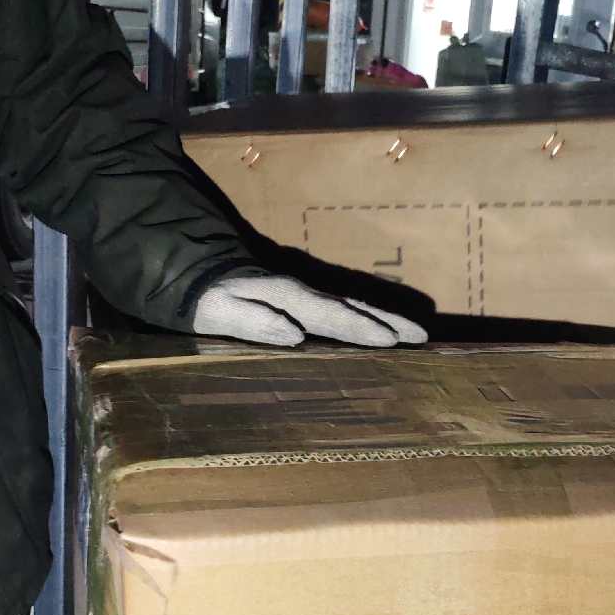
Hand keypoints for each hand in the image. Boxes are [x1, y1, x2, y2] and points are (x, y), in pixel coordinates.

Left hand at [192, 274, 426, 348]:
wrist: (193, 274)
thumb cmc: (206, 300)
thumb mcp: (219, 311)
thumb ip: (254, 320)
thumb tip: (296, 333)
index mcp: (287, 298)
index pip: (332, 315)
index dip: (362, 328)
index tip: (391, 340)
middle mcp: (301, 293)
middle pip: (352, 307)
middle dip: (388, 322)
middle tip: (421, 336)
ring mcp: (303, 295)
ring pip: (351, 305)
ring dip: (383, 318)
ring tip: (413, 333)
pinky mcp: (299, 299)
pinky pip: (340, 309)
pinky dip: (364, 317)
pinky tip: (376, 328)